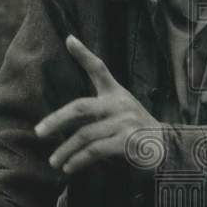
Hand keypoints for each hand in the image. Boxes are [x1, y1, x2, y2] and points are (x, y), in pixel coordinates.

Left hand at [35, 35, 160, 174]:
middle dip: (55, 120)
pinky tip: (69, 168)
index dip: (84, 54)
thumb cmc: (137, 132)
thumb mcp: (121, 113)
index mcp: (116, 94)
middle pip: (80, 108)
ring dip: (65, 150)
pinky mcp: (127, 142)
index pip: (100, 69)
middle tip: (39, 132)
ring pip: (84, 135)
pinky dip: (78, 160)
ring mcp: (124, 123)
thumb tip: (63, 120)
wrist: (168, 150)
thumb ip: (98, 110)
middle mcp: (119, 104)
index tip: (69, 39)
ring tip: (53, 161)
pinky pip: (95, 150)